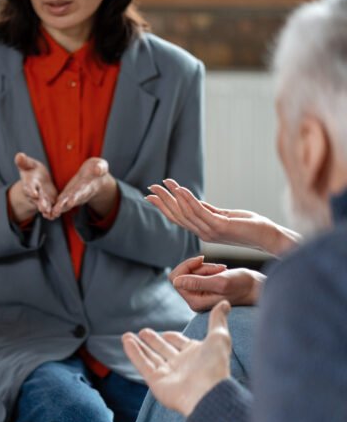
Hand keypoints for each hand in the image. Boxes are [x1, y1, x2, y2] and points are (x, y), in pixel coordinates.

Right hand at [8, 152, 57, 221]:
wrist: (37, 179)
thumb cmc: (32, 170)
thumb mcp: (29, 164)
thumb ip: (24, 162)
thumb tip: (19, 155)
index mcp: (30, 183)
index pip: (29, 187)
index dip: (31, 190)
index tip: (33, 193)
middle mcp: (35, 193)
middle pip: (37, 199)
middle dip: (40, 203)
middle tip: (43, 208)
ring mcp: (42, 199)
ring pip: (44, 205)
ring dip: (47, 210)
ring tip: (49, 214)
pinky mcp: (49, 202)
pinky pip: (50, 209)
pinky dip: (52, 213)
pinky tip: (55, 216)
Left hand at [49, 158, 118, 219]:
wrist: (94, 177)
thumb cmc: (97, 170)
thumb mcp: (100, 165)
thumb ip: (100, 168)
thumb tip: (99, 169)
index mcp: (87, 187)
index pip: (81, 193)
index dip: (76, 197)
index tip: (71, 202)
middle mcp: (79, 194)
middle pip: (70, 202)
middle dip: (63, 207)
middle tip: (56, 212)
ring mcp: (71, 196)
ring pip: (63, 204)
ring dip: (56, 209)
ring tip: (48, 214)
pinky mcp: (66, 195)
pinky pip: (58, 203)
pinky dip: (52, 208)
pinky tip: (44, 213)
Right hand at [122, 301, 232, 416]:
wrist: (207, 393)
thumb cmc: (215, 366)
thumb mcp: (219, 337)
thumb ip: (218, 320)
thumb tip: (224, 303)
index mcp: (196, 355)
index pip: (181, 343)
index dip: (173, 337)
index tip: (166, 333)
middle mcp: (181, 365)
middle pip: (163, 350)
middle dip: (153, 341)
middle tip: (143, 332)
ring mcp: (168, 374)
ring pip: (150, 357)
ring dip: (139, 346)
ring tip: (126, 335)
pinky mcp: (156, 381)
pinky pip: (143, 365)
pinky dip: (134, 353)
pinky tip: (126, 342)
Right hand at [146, 179, 300, 255]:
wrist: (269, 237)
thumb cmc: (250, 226)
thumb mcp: (225, 216)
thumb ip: (208, 210)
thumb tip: (192, 200)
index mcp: (203, 230)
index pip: (178, 218)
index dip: (164, 207)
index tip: (151, 196)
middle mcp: (203, 233)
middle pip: (178, 216)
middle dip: (163, 201)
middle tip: (150, 188)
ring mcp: (211, 231)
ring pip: (186, 213)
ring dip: (173, 197)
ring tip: (164, 184)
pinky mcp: (221, 226)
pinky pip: (201, 212)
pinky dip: (189, 200)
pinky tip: (181, 190)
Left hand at [170, 257, 264, 310]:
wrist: (257, 287)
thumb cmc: (242, 285)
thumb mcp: (220, 282)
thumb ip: (197, 283)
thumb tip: (175, 282)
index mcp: (195, 302)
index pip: (175, 279)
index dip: (187, 266)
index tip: (202, 259)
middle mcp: (194, 300)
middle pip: (181, 275)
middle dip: (197, 267)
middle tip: (217, 267)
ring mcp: (199, 295)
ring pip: (190, 272)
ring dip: (205, 267)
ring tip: (222, 270)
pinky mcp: (204, 289)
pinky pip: (197, 273)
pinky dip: (208, 268)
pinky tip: (222, 271)